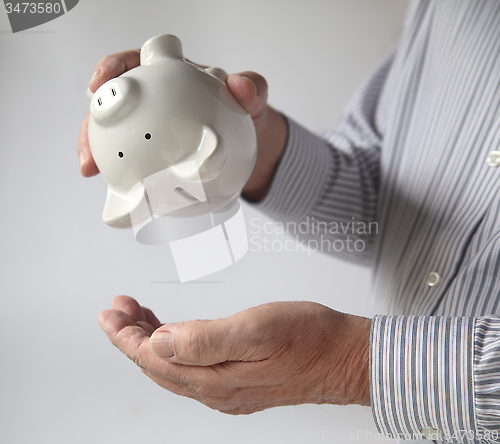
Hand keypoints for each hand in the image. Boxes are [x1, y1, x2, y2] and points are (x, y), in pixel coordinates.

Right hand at [77, 48, 286, 200]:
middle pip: (112, 103)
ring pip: (115, 136)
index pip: (134, 63)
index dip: (112, 68)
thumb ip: (252, 89)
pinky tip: (120, 193)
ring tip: (92, 172)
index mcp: (171, 74)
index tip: (100, 83)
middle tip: (88, 150)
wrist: (253, 146)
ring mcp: (153, 129)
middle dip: (92, 123)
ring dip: (97, 153)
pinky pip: (134, 165)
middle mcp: (155, 99)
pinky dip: (124, 178)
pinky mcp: (155, 156)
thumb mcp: (255, 99)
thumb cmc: (246, 114)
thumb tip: (240, 87)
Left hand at [98, 296, 370, 413]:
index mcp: (214, 378)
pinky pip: (192, 365)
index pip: (153, 359)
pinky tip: (175, 331)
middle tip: (119, 308)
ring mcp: (227, 387)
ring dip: (151, 339)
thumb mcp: (256, 330)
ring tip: (139, 314)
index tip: (109, 314)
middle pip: (158, 365)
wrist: (346, 357)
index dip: (125, 336)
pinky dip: (175, 345)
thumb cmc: (309, 339)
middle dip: (132, 336)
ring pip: (173, 365)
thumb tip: (159, 343)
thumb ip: (204, 339)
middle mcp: (216, 390)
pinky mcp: (239, 379)